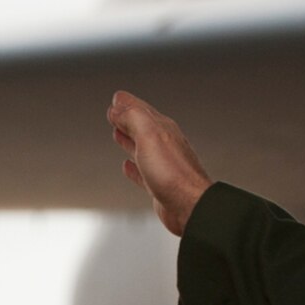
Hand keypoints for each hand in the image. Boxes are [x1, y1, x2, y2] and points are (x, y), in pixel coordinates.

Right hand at [107, 91, 211, 235]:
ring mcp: (162, 165)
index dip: (126, 103)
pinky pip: (142, 171)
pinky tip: (127, 166)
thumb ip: (133, 117)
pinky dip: (132, 167)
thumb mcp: (149, 135)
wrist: (189, 206)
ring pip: (141, 146)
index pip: (140, 110)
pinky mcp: (158, 185)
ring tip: (118, 133)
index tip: (116, 98)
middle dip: (126, 118)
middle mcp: (163, 145)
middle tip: (114, 112)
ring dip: (128, 138)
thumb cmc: (173, 173)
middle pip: (141, 126)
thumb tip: (117, 108)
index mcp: (162, 129)